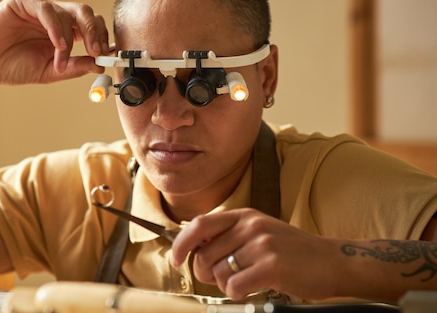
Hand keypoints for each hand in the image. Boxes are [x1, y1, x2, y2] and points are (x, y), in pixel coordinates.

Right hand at [0, 0, 109, 85]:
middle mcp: (54, 15)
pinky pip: (46, 8)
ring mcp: (38, 6)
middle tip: (97, 52)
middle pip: (85, 13)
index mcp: (64, 29)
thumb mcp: (51, 71)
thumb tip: (100, 64)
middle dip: (94, 32)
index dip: (101, 37)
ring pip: (67, 12)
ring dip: (69, 39)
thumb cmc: (14, 67)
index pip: (91, 25)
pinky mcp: (21, 0)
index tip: (105, 56)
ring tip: (61, 59)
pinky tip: (57, 45)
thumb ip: (75, 67)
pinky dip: (56, 26)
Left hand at [170, 208, 340, 300]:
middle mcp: (250, 225)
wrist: (333, 262)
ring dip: (226, 284)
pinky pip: (234, 286)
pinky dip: (238, 293)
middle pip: (204, 254)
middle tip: (223, 278)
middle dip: (205, 273)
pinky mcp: (270, 266)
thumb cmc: (293, 252)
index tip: (176, 259)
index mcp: (244, 215)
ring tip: (247, 280)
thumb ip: (230, 235)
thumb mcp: (260, 232)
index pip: (200, 224)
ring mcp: (261, 244)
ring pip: (217, 273)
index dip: (182, 243)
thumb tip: (193, 247)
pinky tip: (254, 288)